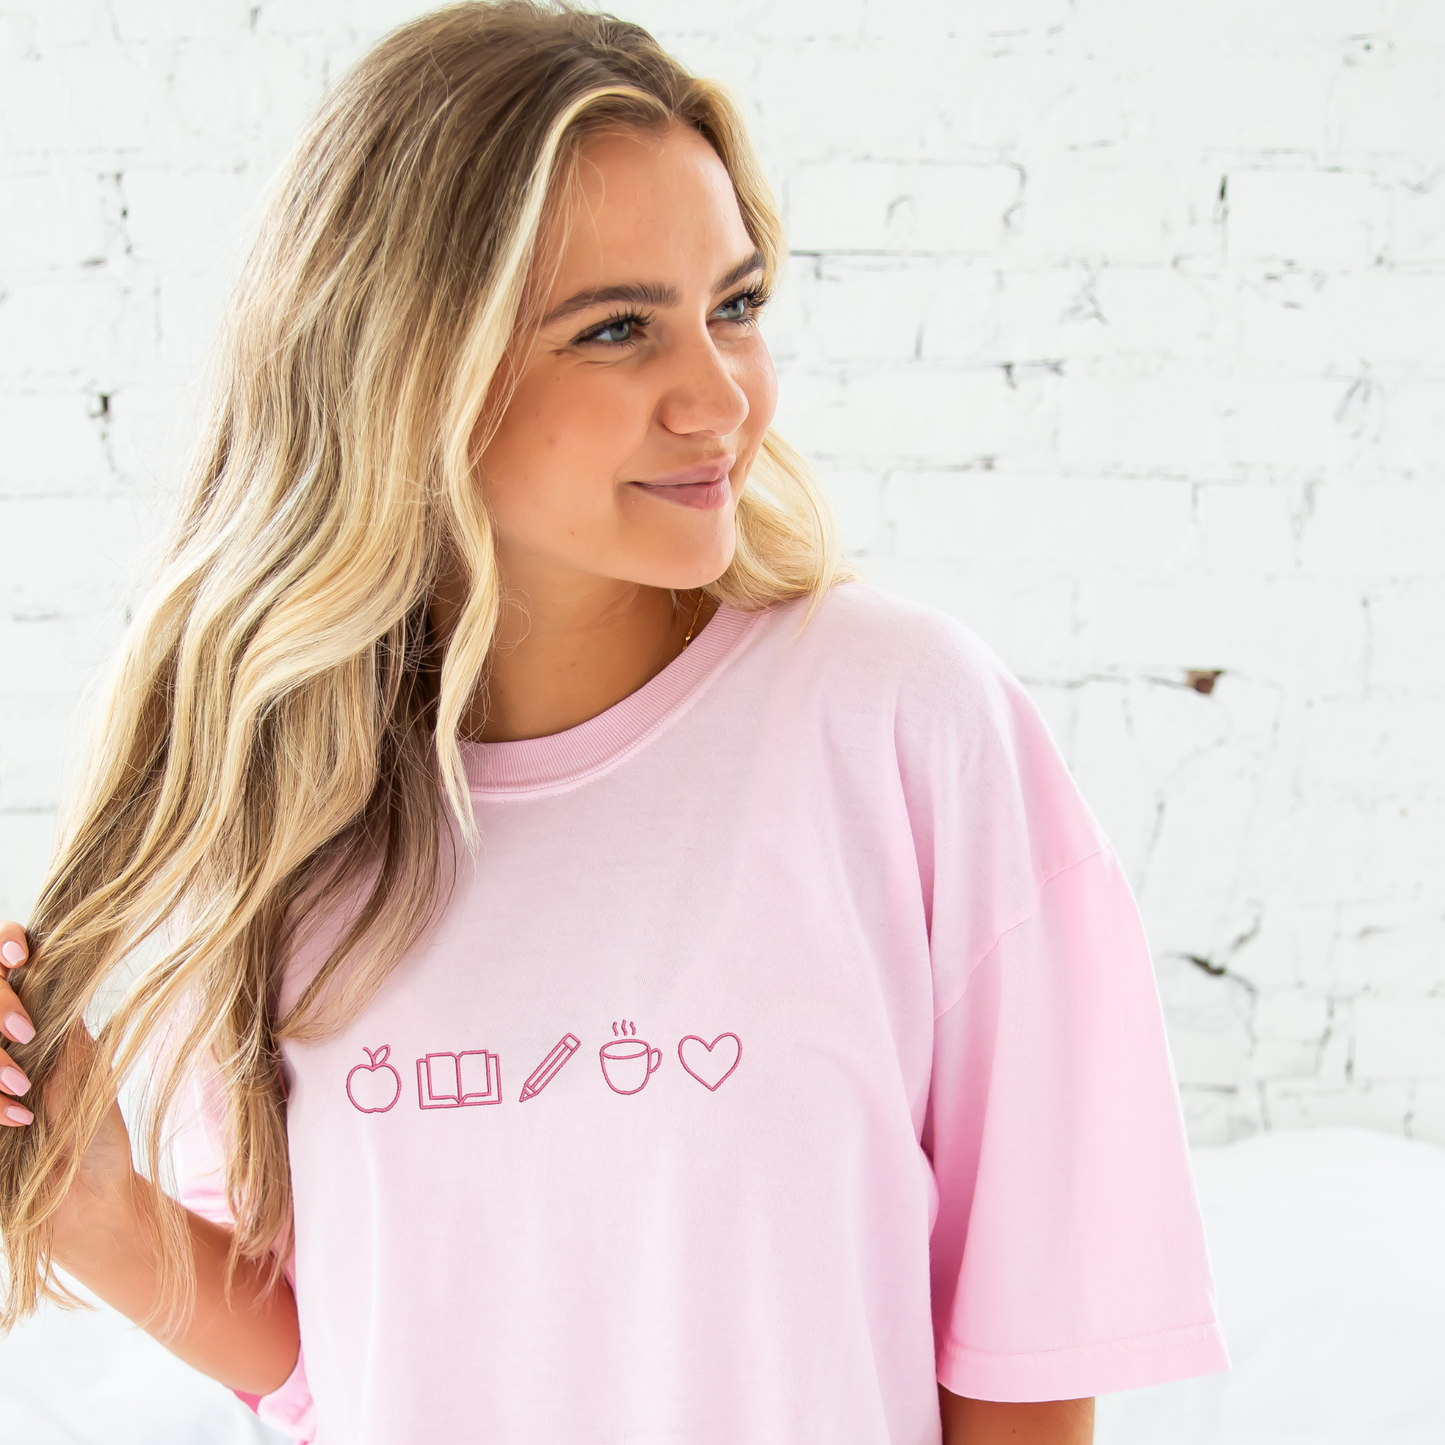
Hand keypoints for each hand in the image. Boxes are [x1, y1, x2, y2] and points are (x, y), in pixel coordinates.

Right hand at [0, 920, 139, 1263]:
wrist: (85, 1199)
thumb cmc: (93, 1132)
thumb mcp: (85, 1064)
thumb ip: (58, 1017)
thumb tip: (51, 960)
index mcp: (28, 1019)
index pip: (3, 957)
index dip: (5, 944)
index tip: (21, 956)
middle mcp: (1, 1042)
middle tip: (27, 1032)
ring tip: (24, 1091)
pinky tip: (16, 1117)